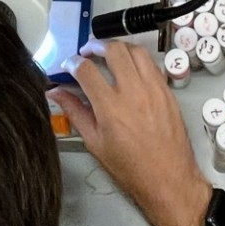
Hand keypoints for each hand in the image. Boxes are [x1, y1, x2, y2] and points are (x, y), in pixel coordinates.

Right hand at [52, 41, 211, 225]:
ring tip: (109, 54)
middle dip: (96, 46)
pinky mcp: (168, 92)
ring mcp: (154, 90)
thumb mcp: (95, 143)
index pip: (86, 70)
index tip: (68, 64)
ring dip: (120, 47)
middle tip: (88, 51)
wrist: (168, 179)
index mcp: (110, 107)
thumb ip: (75, 112)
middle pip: (114, 50)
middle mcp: (133, 93)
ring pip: (137, 51)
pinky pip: (152, 64)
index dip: (72, 62)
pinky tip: (131, 68)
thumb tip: (56, 92)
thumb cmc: (130, 168)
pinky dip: (138, 59)